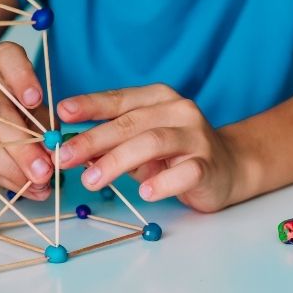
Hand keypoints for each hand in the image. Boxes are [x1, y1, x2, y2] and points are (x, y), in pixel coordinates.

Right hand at [0, 42, 54, 199]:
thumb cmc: (12, 107)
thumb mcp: (30, 106)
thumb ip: (45, 124)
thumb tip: (57, 153)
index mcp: (2, 68)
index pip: (8, 58)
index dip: (22, 77)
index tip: (35, 100)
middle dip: (23, 146)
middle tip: (45, 170)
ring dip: (17, 170)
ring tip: (42, 185)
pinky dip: (9, 180)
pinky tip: (32, 190)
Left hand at [55, 84, 241, 212]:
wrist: (230, 167)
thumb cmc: (177, 154)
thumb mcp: (141, 144)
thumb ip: (112, 143)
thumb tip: (71, 149)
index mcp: (159, 99)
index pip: (120, 99)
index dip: (90, 105)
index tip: (61, 113)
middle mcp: (179, 111)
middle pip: (131, 123)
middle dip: (94, 140)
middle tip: (66, 157)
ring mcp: (196, 137)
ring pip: (154, 143)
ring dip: (118, 161)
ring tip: (92, 179)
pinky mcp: (208, 165)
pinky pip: (185, 172)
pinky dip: (164, 182)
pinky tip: (146, 193)